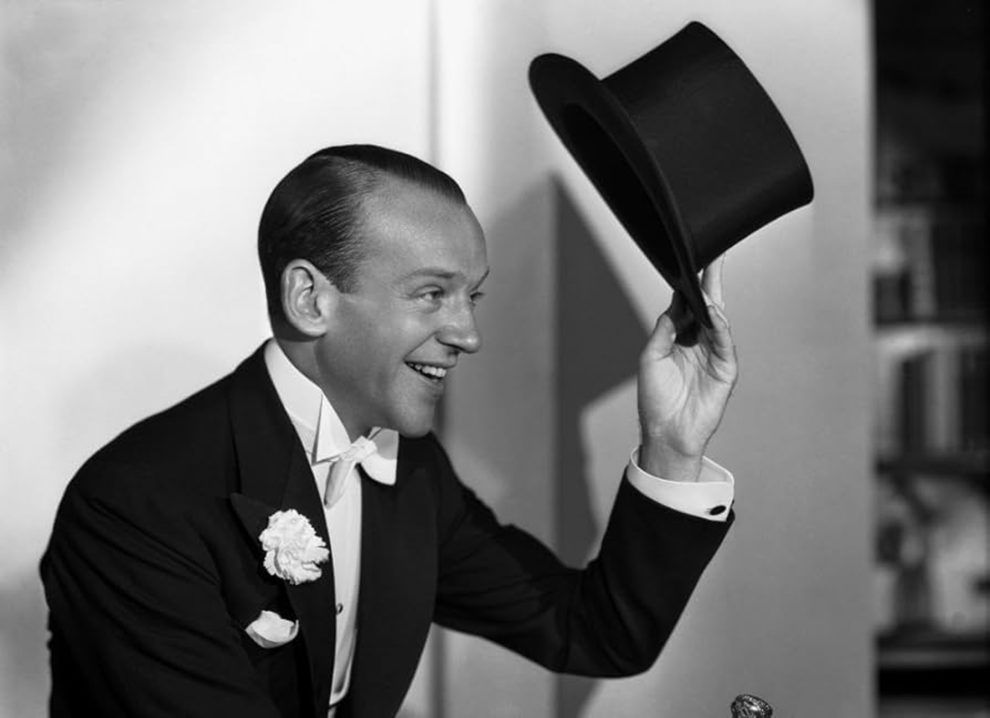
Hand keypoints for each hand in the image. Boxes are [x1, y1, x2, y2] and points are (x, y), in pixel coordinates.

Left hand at [637, 254, 737, 481]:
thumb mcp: (651, 357)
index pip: (686, 305)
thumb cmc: (655, 398)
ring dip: (715, 299)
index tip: (689, 261)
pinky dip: (720, 325)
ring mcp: (714, 354)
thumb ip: (664, 330)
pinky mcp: (725, 368)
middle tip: (714, 256)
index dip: (688, 285)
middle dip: (710, 282)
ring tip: (711, 279)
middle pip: (706, 306)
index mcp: (679, 337)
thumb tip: (675, 304)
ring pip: (718, 320)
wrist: (666, 432)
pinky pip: (724, 342)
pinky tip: (714, 311)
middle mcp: (698, 342)